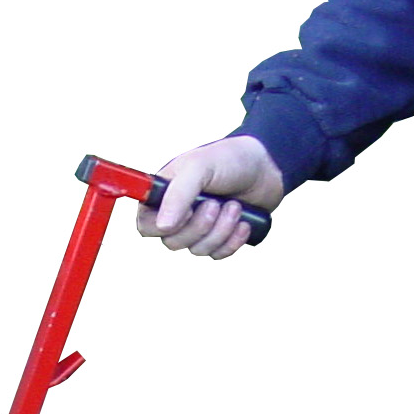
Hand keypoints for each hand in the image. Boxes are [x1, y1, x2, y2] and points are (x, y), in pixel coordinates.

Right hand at [135, 136, 284, 259]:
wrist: (268, 166)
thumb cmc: (230, 159)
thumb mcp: (200, 167)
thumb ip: (178, 194)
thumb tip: (163, 226)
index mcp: (165, 193)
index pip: (145, 224)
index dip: (162, 225)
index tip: (186, 210)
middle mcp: (177, 212)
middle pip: (172, 242)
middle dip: (199, 226)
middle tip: (216, 204)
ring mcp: (198, 227)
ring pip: (196, 250)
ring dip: (220, 231)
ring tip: (235, 206)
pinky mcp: (219, 238)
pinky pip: (217, 255)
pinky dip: (232, 241)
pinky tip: (244, 223)